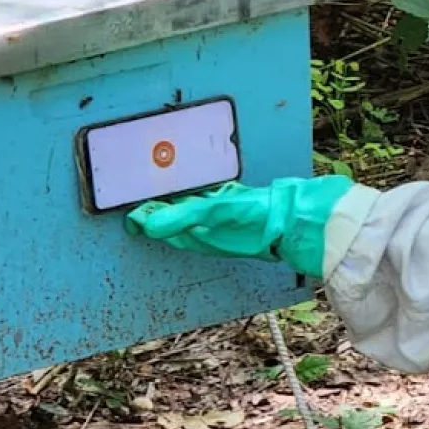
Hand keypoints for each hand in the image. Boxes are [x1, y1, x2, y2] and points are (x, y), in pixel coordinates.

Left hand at [124, 175, 354, 278]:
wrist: (297, 220)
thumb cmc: (260, 220)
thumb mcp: (216, 211)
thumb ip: (184, 214)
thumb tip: (149, 223)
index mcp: (201, 233)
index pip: (165, 226)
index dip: (147, 217)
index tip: (131, 210)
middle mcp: (210, 231)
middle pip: (175, 223)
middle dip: (159, 214)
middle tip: (144, 202)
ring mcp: (225, 225)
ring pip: (193, 217)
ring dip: (179, 209)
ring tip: (166, 199)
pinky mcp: (240, 216)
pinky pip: (212, 210)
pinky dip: (201, 204)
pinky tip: (206, 195)